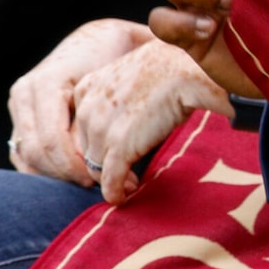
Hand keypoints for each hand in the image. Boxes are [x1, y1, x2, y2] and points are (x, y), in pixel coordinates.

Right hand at [7, 18, 151, 183]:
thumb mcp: (109, 87)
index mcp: (46, 83)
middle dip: (67, 174)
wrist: (102, 39)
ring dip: (55, 175)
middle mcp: (26, 92)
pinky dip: (43, 170)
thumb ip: (96, 120)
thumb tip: (96, 163)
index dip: (76, 165)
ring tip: (89, 183)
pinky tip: (69, 179)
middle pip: (37, 151)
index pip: (53, 139)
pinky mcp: (20, 115)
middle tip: (100, 185)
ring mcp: (19, 104)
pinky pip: (22, 153)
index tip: (104, 178)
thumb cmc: (115, 59)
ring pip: (27, 154)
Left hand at [68, 39, 230, 201]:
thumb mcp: (132, 78)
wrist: (185, 70)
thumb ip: (120, 98)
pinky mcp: (118, 147)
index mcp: (87, 90)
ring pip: (97, 167)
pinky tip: (122, 198)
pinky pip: (110, 179)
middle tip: (127, 176)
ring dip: (113, 181)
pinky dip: (115, 193)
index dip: (99, 145)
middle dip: (104, 166)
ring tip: (131, 185)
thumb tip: (133, 117)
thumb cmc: (171, 70)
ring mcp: (101, 129)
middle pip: (88, 149)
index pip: (83, 127)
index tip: (117, 155)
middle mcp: (87, 110)